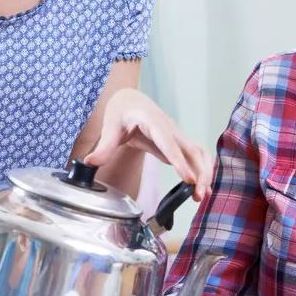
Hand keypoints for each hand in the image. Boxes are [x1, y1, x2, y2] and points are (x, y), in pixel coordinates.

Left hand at [84, 89, 212, 199]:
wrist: (131, 100)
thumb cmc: (122, 110)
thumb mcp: (110, 125)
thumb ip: (104, 145)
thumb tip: (90, 163)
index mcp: (153, 122)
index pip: (169, 143)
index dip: (180, 161)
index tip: (188, 179)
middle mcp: (170, 129)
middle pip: (193, 150)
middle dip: (200, 172)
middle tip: (198, 195)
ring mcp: (176, 136)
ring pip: (199, 154)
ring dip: (204, 173)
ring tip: (202, 196)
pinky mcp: (177, 144)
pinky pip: (194, 157)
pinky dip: (201, 171)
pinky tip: (200, 189)